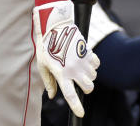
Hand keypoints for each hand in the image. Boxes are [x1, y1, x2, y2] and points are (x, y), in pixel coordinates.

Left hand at [32, 0, 99, 117]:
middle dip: (86, 88)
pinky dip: (93, 64)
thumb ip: (48, 82)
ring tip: (79, 66)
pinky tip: (84, 58)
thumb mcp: (43, 65)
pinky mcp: (88, 52)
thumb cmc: (46, 46)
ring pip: (93, 77)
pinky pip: (97, 64)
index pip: (70, 96)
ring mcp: (82, 62)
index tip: (81, 114)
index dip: (76, 107)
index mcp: (61, 74)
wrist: (55, 26)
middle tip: (79, 81)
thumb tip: (52, 96)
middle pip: (88, 88)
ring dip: (88, 75)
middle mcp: (74, 70)